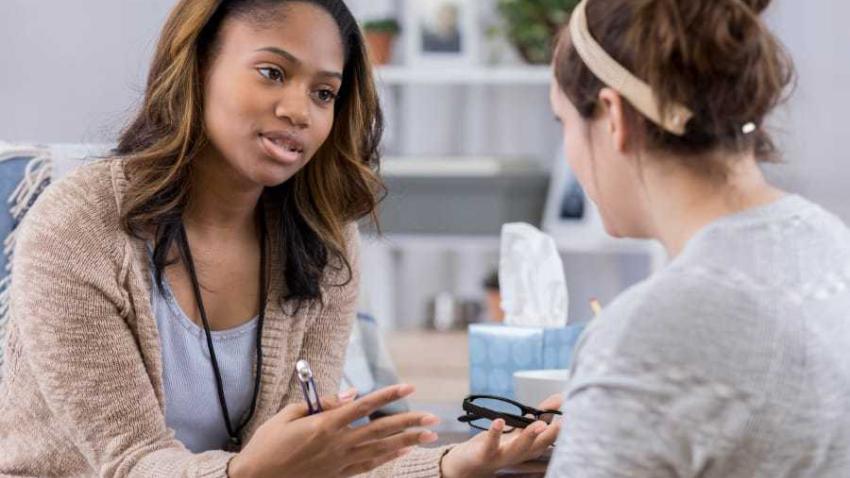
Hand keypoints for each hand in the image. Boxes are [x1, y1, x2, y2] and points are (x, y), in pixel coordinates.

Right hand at [228, 384, 440, 477]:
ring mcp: (339, 462)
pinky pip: (369, 465)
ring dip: (406, 441)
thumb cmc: (268, 443)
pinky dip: (387, 458)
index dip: (388, 395)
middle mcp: (337, 444)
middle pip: (380, 430)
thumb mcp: (289, 414)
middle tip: (433, 417)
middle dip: (409, 422)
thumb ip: (323, 403)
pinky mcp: (337, 475)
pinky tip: (403, 451)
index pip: (364, 406)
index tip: (408, 387)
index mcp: (325, 425)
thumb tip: (351, 394)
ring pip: (380, 449)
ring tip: (427, 435)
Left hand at [440, 393, 563, 477]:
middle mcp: (520, 454)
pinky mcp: (485, 454)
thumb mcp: (520, 429)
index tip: (574, 415)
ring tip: (538, 424)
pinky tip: (499, 421)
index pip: (550, 439)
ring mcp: (503, 456)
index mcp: (530, 447)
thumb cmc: (497, 445)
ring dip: (529, 436)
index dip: (563, 428)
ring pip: (519, 448)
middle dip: (552, 435)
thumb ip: (540, 414)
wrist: (468, 465)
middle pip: (539, 446)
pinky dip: (495, 432)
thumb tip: (560, 397)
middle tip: (565, 422)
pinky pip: (491, 444)